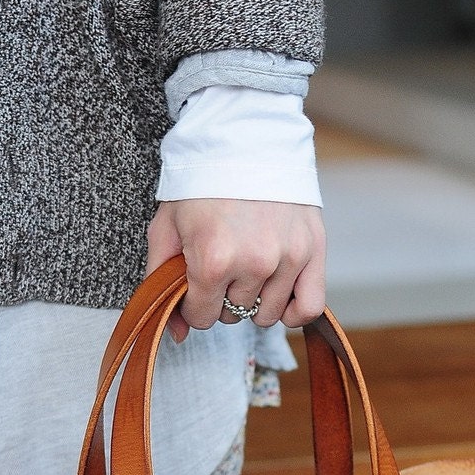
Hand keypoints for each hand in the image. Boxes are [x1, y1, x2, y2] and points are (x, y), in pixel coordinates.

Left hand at [145, 198, 326, 342]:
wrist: (244, 139)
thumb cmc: (201, 185)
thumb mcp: (166, 227)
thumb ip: (160, 282)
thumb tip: (175, 335)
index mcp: (212, 260)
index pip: (202, 317)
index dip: (194, 304)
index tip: (195, 283)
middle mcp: (253, 263)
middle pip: (233, 315)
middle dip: (222, 298)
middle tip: (223, 265)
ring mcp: (287, 258)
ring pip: (267, 315)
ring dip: (255, 300)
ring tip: (248, 269)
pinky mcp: (313, 250)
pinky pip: (309, 307)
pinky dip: (294, 311)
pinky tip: (279, 295)